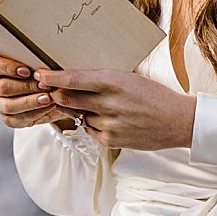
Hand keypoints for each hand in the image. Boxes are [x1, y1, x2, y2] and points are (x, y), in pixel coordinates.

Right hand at [0, 53, 76, 128]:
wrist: (54, 90)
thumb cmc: (43, 70)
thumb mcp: (39, 60)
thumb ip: (35, 60)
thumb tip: (42, 68)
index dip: (7, 67)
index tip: (27, 71)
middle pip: (1, 87)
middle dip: (26, 87)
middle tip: (44, 85)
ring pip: (8, 105)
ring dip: (30, 102)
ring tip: (47, 98)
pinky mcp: (7, 117)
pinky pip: (16, 119)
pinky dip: (34, 113)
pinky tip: (46, 107)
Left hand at [34, 68, 195, 150]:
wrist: (177, 120)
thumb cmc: (153, 95)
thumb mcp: (128, 78)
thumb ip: (102, 80)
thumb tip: (74, 79)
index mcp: (113, 81)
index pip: (73, 79)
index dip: (52, 77)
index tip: (39, 74)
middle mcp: (107, 103)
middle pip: (67, 99)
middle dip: (55, 94)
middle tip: (48, 89)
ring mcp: (108, 124)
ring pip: (78, 115)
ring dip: (79, 110)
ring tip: (99, 105)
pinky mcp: (110, 140)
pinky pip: (89, 129)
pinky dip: (92, 123)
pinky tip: (108, 119)